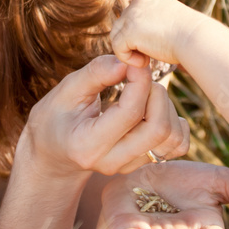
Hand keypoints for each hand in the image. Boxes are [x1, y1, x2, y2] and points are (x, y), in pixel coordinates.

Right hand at [23, 55, 189, 177]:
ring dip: (165, 107)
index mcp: (88, 145)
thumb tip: (126, 61)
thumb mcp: (65, 91)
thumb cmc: (55, 117)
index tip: (134, 62)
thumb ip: (95, 74)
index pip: (129, 113)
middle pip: (157, 129)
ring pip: (171, 138)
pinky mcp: (142, 163)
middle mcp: (112, 162)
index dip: (139, 81)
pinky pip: (176, 146)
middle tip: (140, 77)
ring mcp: (129, 167)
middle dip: (156, 94)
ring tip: (144, 91)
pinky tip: (153, 108)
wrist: (53, 153)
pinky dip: (173, 122)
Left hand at [110, 0, 203, 68]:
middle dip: (132, 42)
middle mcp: (139, 1)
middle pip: (122, 25)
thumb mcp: (171, 24)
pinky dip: (129, 59)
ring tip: (148, 59)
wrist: (198, 40)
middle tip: (150, 55)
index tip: (156, 46)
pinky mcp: (130, 30)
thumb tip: (142, 39)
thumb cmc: (191, 38)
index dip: (139, 35)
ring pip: (116, 35)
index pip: (132, 17)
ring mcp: (133, 14)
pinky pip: (117, 48)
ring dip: (129, 50)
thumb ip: (154, 25)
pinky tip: (146, 62)